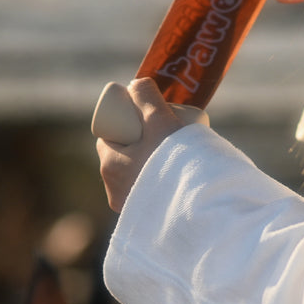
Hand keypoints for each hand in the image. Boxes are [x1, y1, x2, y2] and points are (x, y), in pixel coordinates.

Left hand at [96, 78, 183, 211]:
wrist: (194, 205)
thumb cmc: (174, 161)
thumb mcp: (158, 119)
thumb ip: (146, 95)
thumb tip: (136, 85)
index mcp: (109, 166)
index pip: (109, 136)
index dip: (123, 123)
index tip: (143, 117)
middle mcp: (113, 190)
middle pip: (121, 155)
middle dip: (136, 141)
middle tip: (161, 132)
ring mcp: (128, 207)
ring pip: (132, 175)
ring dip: (145, 163)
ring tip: (169, 154)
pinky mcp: (144, 218)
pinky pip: (144, 193)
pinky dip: (153, 182)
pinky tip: (168, 177)